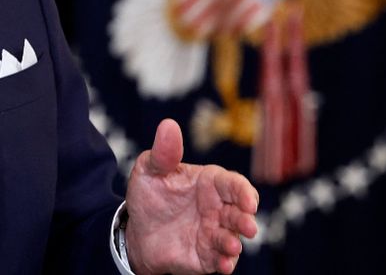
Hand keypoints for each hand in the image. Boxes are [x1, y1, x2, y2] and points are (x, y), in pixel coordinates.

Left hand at [123, 119, 258, 274]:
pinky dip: (225, 262)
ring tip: (231, 247)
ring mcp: (214, 232)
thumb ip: (163, 152)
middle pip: (240, 213)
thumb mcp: (150, 169)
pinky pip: (221, 260)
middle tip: (248, 226)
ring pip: (233, 237)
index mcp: (210, 183)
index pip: (234, 184)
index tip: (248, 201)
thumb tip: (168, 124)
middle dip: (246, 219)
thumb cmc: (149, 194)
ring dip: (235, 243)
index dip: (244, 192)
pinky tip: (223, 265)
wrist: (136, 230)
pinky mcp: (208, 255)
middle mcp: (218, 208)